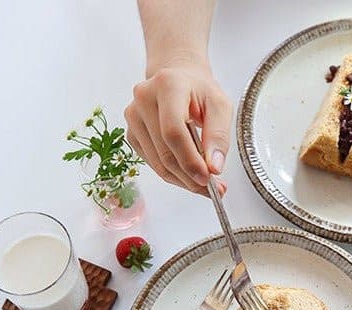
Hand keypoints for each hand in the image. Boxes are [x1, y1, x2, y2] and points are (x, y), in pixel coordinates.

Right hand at [125, 58, 229, 195]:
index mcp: (168, 85)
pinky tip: (189, 175)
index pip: (174, 131)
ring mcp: (133, 116)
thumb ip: (219, 135)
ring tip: (205, 185)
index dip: (190, 160)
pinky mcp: (131, 133)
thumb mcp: (220, 105)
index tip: (209, 177)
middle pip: (165, 151)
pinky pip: (152, 163)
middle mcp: (144, 99)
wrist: (179, 79)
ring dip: (183, 180)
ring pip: (158, 163)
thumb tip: (214, 167)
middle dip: (190, 176)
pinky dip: (173, 175)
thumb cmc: (200, 90)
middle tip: (214, 189)